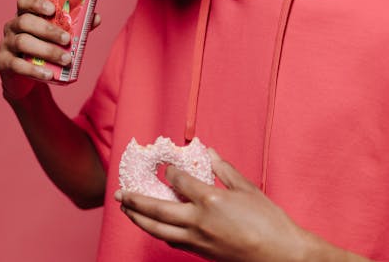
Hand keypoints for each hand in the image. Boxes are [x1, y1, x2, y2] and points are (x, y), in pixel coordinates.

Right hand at [0, 0, 100, 100]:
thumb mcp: (55, 38)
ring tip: (66, 59)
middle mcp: (11, 27)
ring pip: (22, 42)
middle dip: (48, 30)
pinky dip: (34, 71)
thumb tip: (96, 17)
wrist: (23, 78)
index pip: (24, 2)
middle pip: (25, 22)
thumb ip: (74, 27)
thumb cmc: (41, 51)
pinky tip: (49, 75)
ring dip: (46, 50)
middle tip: (67, 39)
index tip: (53, 9)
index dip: (37, 3)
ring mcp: (5, 45)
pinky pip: (17, 65)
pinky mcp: (3, 63)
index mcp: (23, 15)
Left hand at [114, 149, 313, 261]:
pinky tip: (153, 227)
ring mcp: (198, 240)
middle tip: (119, 193)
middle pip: (156, 209)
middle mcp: (198, 221)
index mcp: (210, 200)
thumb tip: (208, 151)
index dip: (169, 173)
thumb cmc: (270, 222)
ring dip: (139, 219)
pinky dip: (158, 233)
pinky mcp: (201, 253)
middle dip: (134, 200)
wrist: (284, 257)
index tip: (165, 168)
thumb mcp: (248, 189)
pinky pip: (172, 242)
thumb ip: (224, 169)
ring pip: (158, 230)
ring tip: (126, 211)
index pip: (177, 181)